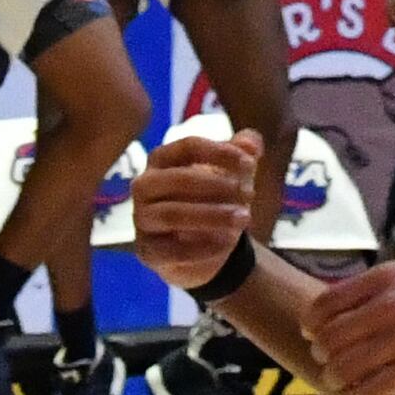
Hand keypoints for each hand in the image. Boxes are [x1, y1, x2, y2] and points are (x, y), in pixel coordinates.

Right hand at [127, 129, 263, 287]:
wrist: (204, 249)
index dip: (220, 152)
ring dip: (213, 216)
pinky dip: (201, 248)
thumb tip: (252, 143)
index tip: (250, 163)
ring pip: (172, 214)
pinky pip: (171, 250)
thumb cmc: (214, 199)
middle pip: (178, 179)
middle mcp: (145, 186)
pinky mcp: (148, 250)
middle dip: (218, 185)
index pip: (188, 147)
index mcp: (162, 159)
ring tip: (244, 218)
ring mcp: (142, 219)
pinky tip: (227, 243)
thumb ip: (244, 153)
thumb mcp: (233, 174)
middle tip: (249, 194)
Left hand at [299, 260, 394, 394]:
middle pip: (330, 338)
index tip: (314, 337)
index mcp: (385, 279)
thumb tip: (342, 312)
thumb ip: (380, 291)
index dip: (313, 326)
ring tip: (343, 383)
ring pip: (346, 367)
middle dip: (324, 355)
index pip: (326, 304)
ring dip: (338, 379)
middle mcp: (388, 305)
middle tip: (331, 364)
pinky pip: (372, 389)